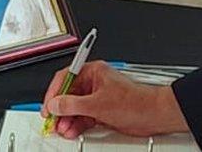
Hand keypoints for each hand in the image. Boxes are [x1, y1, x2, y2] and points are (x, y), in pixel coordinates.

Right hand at [41, 60, 189, 138]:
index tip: (48, 106)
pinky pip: (83, 117)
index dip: (54, 92)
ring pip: (75, 108)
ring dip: (67, 119)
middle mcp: (94, 83)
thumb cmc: (135, 102)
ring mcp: (97, 97)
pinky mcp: (101, 111)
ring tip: (63, 128)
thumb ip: (73, 104)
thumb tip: (56, 104)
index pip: (66, 77)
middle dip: (60, 109)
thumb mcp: (98, 104)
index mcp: (94, 72)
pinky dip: (76, 124)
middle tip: (53, 120)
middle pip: (68, 94)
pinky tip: (72, 130)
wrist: (153, 115)